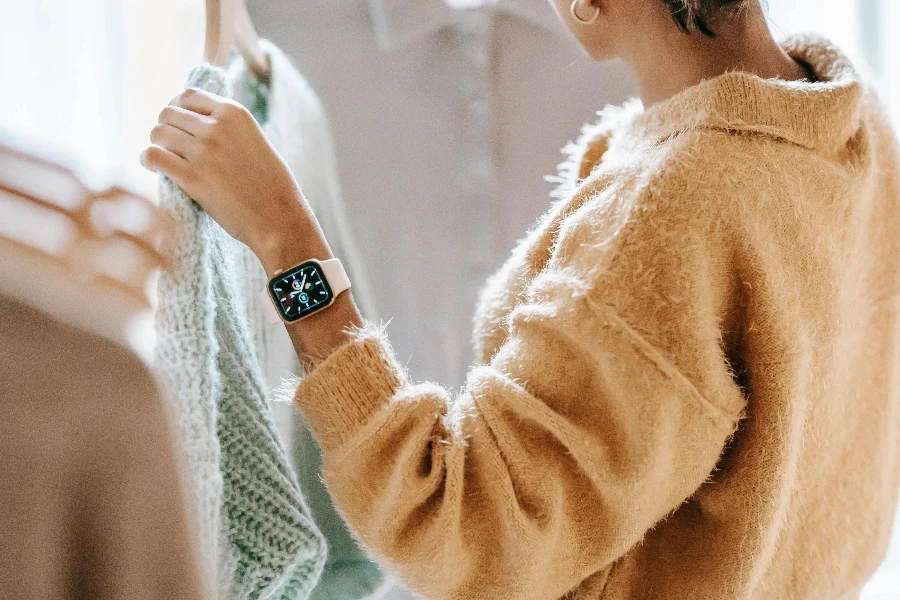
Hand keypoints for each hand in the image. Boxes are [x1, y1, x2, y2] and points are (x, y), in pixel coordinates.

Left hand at [141, 88, 310, 256]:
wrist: (279, 218)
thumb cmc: (270, 185)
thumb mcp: (254, 140)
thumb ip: (227, 127)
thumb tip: (194, 122)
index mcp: (234, 113)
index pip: (188, 96)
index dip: (177, 109)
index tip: (178, 125)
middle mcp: (217, 127)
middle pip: (168, 113)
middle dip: (165, 129)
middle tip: (170, 147)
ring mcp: (204, 151)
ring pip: (158, 133)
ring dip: (157, 145)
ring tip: (165, 159)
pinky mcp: (192, 178)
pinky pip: (153, 156)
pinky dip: (149, 160)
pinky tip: (156, 169)